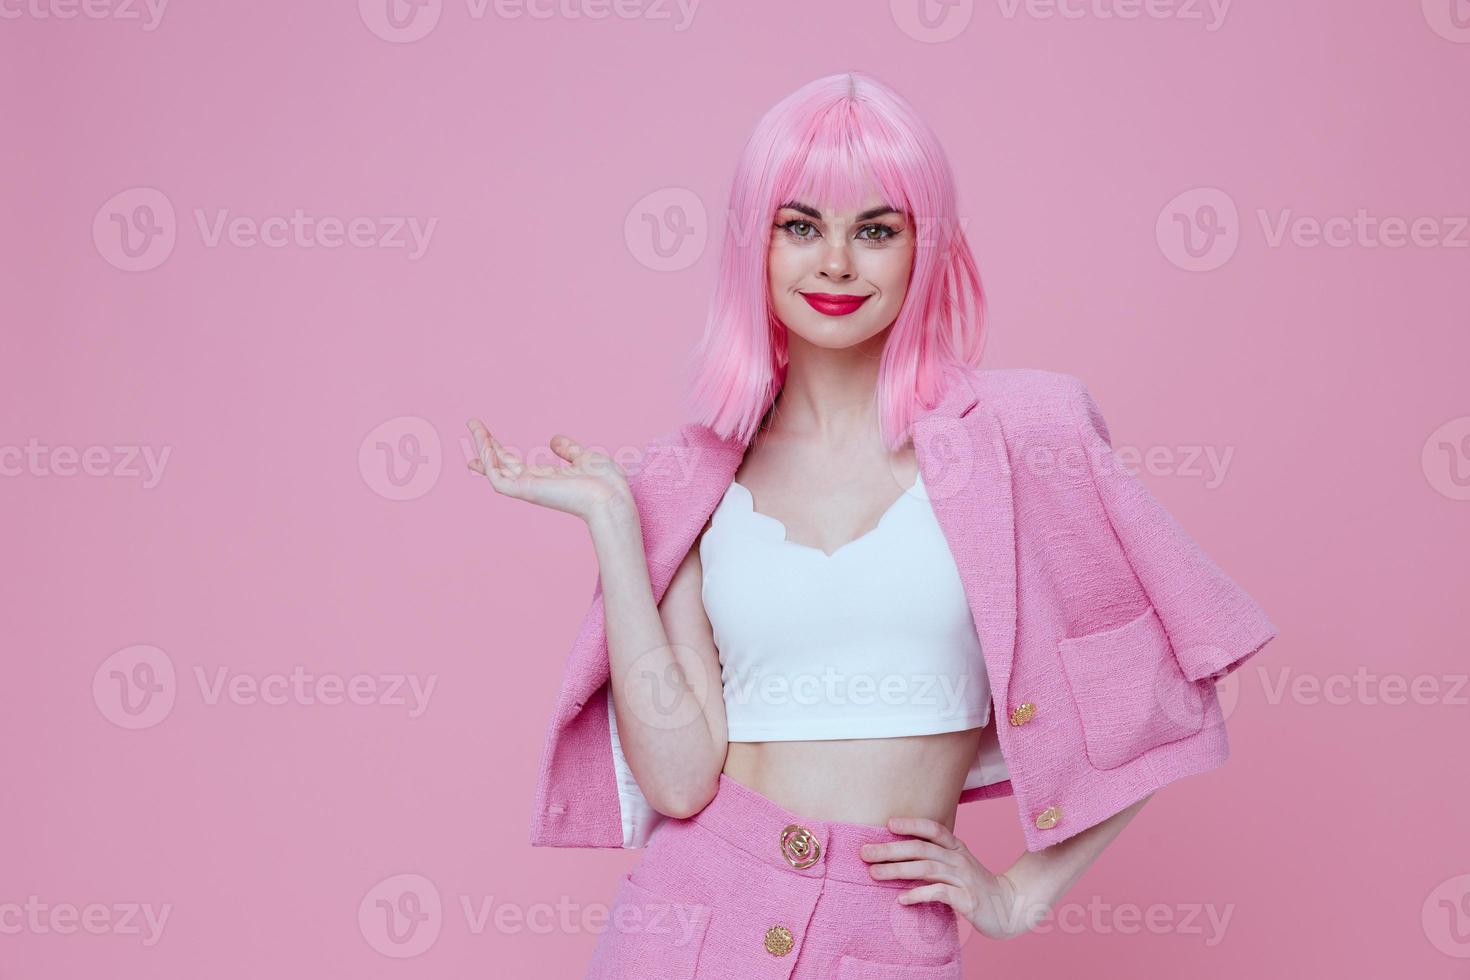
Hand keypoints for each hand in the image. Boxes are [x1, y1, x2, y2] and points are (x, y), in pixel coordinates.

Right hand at [465, 419, 633, 523]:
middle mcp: (534, 484)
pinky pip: (498, 477)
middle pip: (500, 465)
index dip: (499, 453)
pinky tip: (485, 442)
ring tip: (474, 424)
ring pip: (495, 469)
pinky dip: (489, 461)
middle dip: (484, 446)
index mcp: (546, 478)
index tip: (485, 440)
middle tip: (472, 423)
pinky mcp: (526, 491)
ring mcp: (528, 488)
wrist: (611, 497)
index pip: (515, 465)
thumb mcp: (584, 458)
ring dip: (483, 447)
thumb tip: (553, 440)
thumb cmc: (604, 483)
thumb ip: (568, 450)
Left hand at [860, 816, 1030, 941]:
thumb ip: (935, 857)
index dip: (911, 824)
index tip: (888, 824)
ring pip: (926, 868)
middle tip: (864, 852)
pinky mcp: (966, 899)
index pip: (933, 829)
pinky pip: (939, 893)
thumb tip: (900, 853)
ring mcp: (963, 878)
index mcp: (956, 847)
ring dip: (897, 870)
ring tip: (874, 873)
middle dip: (890, 849)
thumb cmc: (976, 885)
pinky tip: (901, 899)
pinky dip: (918, 895)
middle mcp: (959, 859)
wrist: (1010, 907)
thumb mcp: (957, 865)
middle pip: (921, 848)